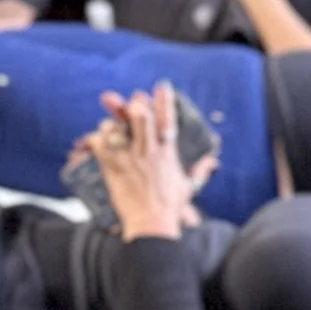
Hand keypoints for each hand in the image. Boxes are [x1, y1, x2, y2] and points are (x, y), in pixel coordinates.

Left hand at [90, 84, 207, 239]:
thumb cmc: (171, 208)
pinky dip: (97, 138)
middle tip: (133, 105)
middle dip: (135, 106)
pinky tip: (98, 141)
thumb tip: (213, 162)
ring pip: (116, 126)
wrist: (152, 223)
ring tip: (112, 127)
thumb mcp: (189, 186)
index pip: (167, 120)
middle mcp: (148, 152)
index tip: (162, 85)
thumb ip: (200, 170)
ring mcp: (129, 158)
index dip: (164, 100)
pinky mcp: (112, 168)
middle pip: (140, 115)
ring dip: (112, 123)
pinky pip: (99, 142)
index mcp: (166, 153)